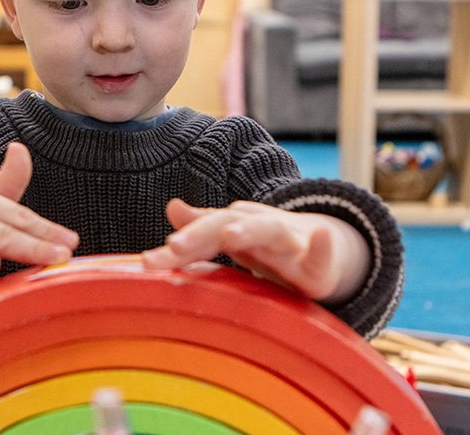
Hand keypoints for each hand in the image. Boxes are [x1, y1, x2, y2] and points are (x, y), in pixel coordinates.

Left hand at [141, 199, 369, 303]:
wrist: (322, 245)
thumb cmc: (266, 247)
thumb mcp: (233, 238)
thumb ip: (202, 228)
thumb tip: (171, 207)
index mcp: (233, 227)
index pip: (199, 234)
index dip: (175, 247)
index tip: (146, 262)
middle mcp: (256, 229)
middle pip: (225, 226)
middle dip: (199, 235)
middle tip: (175, 247)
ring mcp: (288, 243)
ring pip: (268, 230)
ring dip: (249, 230)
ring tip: (231, 236)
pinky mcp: (318, 263)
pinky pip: (321, 254)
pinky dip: (322, 245)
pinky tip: (322, 237)